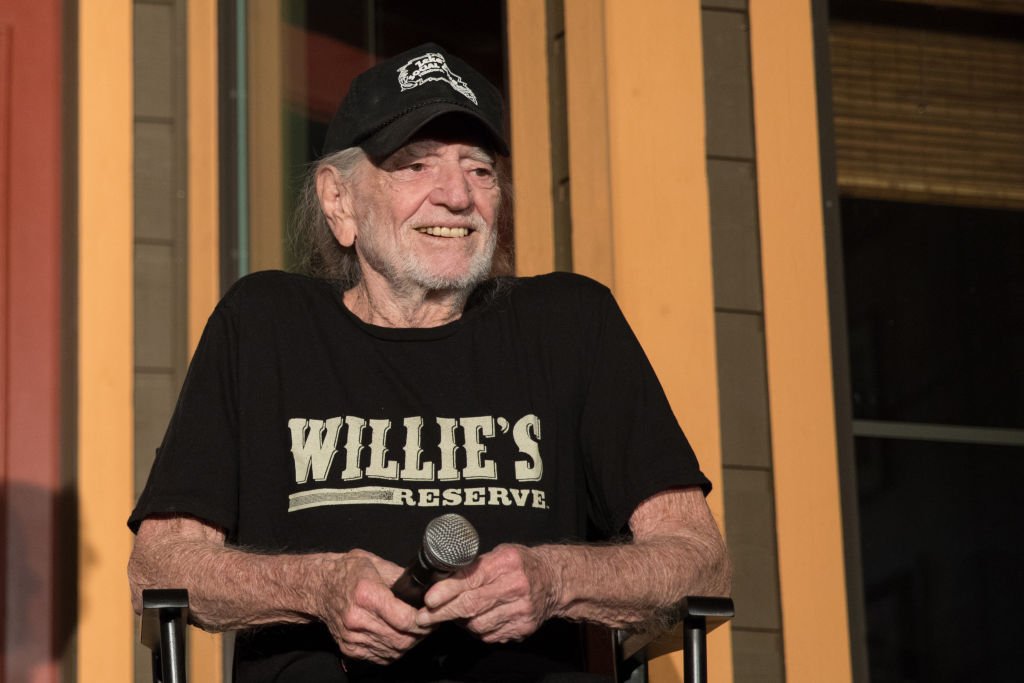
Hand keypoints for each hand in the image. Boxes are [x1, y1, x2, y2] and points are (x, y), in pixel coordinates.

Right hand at [319, 549, 430, 663]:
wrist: (317, 588)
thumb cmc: (345, 572)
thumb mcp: (374, 562)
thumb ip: (399, 576)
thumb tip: (422, 584)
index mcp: (366, 595)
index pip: (404, 619)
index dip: (423, 619)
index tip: (430, 614)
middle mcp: (357, 619)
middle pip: (401, 638)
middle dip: (420, 633)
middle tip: (429, 623)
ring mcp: (352, 637)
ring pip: (394, 650)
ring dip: (410, 642)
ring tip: (416, 629)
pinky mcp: (350, 648)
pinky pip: (381, 656)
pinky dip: (395, 649)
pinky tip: (399, 636)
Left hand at [415, 544, 560, 642]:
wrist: (554, 580)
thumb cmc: (522, 564)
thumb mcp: (500, 554)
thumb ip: (475, 566)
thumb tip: (442, 579)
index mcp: (507, 563)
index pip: (471, 579)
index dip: (447, 591)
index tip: (429, 599)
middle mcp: (516, 587)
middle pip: (471, 605)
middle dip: (443, 613)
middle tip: (424, 616)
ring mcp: (521, 611)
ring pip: (478, 624)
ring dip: (461, 621)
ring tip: (456, 613)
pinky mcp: (523, 628)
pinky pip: (490, 635)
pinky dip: (478, 629)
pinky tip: (478, 619)